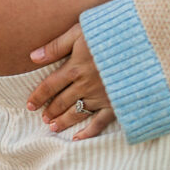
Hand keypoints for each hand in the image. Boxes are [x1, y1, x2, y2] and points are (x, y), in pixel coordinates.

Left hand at [26, 23, 116, 140]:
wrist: (140, 42)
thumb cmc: (108, 32)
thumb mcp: (80, 31)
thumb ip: (57, 45)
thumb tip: (33, 56)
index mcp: (75, 67)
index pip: (50, 85)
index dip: (38, 96)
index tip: (30, 104)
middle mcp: (85, 85)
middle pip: (62, 101)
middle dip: (50, 110)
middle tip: (42, 118)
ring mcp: (101, 96)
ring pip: (77, 113)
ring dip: (64, 121)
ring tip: (53, 127)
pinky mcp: (116, 103)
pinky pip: (100, 122)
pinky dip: (88, 132)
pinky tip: (78, 137)